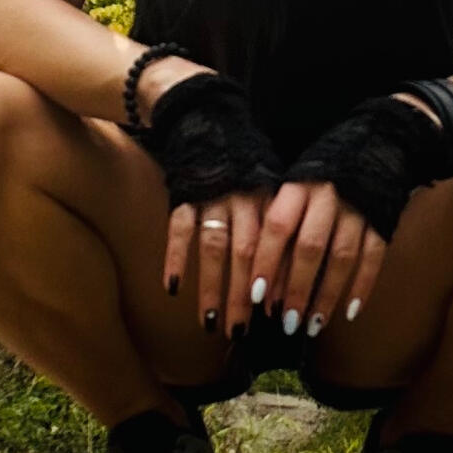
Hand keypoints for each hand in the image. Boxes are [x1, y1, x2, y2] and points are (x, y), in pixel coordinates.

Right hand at [163, 185, 270, 338]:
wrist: (211, 122)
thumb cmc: (247, 171)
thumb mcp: (271, 195)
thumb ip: (278, 236)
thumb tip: (280, 291)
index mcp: (269, 202)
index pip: (276, 248)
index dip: (275, 282)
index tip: (273, 314)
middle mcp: (243, 200)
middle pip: (245, 254)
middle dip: (242, 295)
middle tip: (238, 331)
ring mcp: (212, 197)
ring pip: (213, 247)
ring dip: (210, 286)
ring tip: (209, 320)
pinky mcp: (184, 194)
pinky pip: (179, 229)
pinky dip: (176, 257)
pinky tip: (172, 287)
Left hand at [250, 179, 387, 336]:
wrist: (369, 149)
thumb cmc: (316, 180)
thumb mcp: (289, 192)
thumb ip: (274, 231)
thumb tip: (259, 288)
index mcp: (298, 186)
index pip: (277, 226)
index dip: (266, 262)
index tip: (256, 295)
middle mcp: (328, 196)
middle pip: (310, 247)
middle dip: (296, 288)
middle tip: (286, 321)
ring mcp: (358, 209)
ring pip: (342, 257)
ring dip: (327, 294)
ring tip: (314, 324)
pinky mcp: (381, 220)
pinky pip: (373, 257)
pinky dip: (363, 286)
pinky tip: (350, 311)